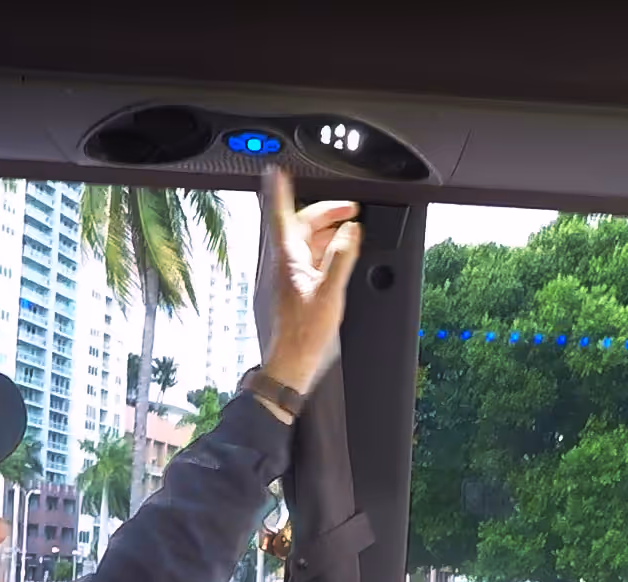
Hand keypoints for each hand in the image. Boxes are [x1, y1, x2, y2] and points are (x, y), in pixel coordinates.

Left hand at [257, 169, 361, 407]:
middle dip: (325, 212)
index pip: (281, 214)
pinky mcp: (291, 288)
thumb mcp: (330, 293)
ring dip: (327, 232)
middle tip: (349, 209)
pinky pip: (307, 259)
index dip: (279, 190)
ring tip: (350, 231)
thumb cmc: (304, 334)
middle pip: (300, 225)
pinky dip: (324, 251)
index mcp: (287, 258)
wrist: (290, 363)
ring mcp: (286, 276)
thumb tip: (350, 232)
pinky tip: (339, 257)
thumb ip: (341, 258)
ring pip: (305, 242)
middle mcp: (282, 263)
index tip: (277, 171)